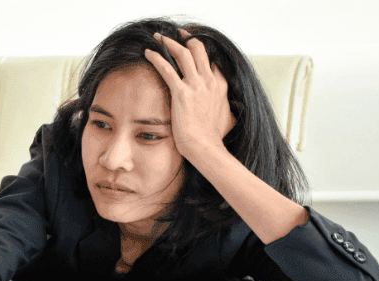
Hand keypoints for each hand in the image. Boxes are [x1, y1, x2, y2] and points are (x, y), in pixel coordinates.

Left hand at [144, 30, 234, 160]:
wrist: (205, 148)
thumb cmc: (213, 138)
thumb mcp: (228, 119)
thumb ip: (227, 110)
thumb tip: (230, 116)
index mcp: (220, 86)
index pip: (212, 61)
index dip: (201, 53)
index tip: (191, 49)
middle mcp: (209, 82)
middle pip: (199, 50)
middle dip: (186, 39)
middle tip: (176, 35)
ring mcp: (196, 86)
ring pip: (183, 54)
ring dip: (169, 43)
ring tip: (159, 38)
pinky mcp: (181, 93)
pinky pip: (166, 68)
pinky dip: (156, 57)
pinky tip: (148, 52)